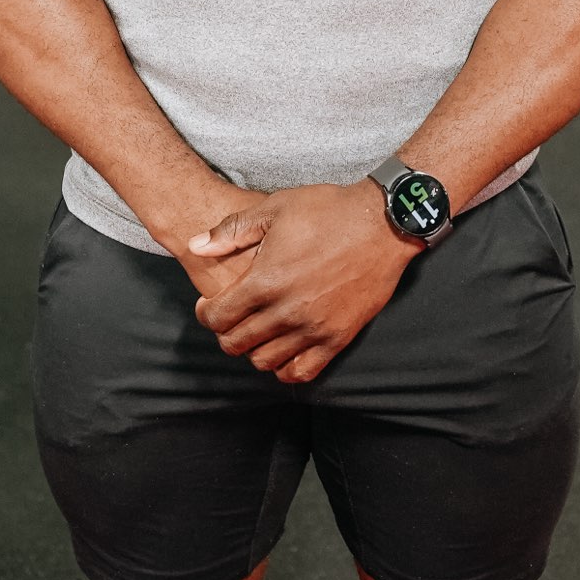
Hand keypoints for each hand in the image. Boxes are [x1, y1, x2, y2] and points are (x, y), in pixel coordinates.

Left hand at [189, 180, 420, 382]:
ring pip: (266, 361)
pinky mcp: (339, 337)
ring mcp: (314, 328)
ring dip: (253, 350)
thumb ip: (231, 231)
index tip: (208, 305)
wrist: (383, 223)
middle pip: (237, 343)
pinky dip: (286, 368)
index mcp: (266, 280)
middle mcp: (287, 311)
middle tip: (230, 319)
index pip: (219, 317)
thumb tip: (197, 246)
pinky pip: (303, 371)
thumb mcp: (275, 208)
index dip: (205, 313)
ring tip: (256, 332)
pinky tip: (283, 350)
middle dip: (225, 333)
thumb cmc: (328, 210)